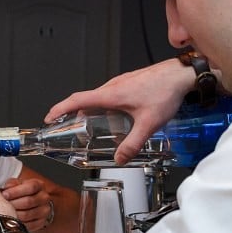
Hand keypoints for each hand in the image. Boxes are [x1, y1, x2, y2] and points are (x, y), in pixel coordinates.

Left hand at [0, 178, 52, 232]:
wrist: (32, 204)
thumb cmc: (22, 192)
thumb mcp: (17, 184)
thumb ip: (12, 184)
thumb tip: (6, 188)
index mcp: (39, 185)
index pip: (31, 187)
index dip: (16, 191)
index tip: (5, 194)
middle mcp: (44, 197)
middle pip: (28, 202)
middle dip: (13, 204)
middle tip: (3, 205)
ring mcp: (44, 210)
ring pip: (27, 214)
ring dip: (14, 214)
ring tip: (6, 213)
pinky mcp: (41, 222)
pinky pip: (29, 225)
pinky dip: (18, 224)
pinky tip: (11, 220)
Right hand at [44, 59, 194, 164]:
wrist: (182, 74)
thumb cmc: (165, 92)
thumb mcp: (148, 123)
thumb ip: (133, 143)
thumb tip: (120, 158)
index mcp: (111, 94)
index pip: (77, 100)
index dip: (60, 108)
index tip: (49, 117)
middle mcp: (112, 86)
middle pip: (84, 99)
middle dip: (71, 112)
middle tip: (65, 125)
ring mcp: (121, 83)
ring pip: (97, 96)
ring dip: (88, 108)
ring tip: (86, 123)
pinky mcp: (129, 83)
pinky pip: (108, 94)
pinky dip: (101, 105)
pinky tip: (112, 116)